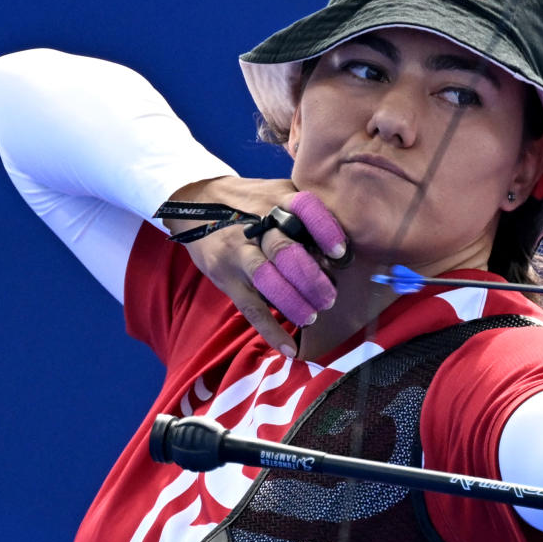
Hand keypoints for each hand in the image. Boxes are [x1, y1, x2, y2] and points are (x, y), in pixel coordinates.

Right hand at [161, 176, 347, 356]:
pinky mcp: (226, 277)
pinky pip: (250, 307)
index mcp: (277, 199)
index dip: (324, 230)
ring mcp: (239, 252)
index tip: (340, 252)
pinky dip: (270, 330)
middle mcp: (257, 224)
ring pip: (266, 278)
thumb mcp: (279, 193)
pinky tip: (289, 348)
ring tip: (312, 317)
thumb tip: (344, 250)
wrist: (198, 201)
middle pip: (284, 250)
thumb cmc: (254, 202)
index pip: (305, 209)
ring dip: (293, 301)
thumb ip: (306, 215)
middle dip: (310, 277)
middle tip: (330, 298)